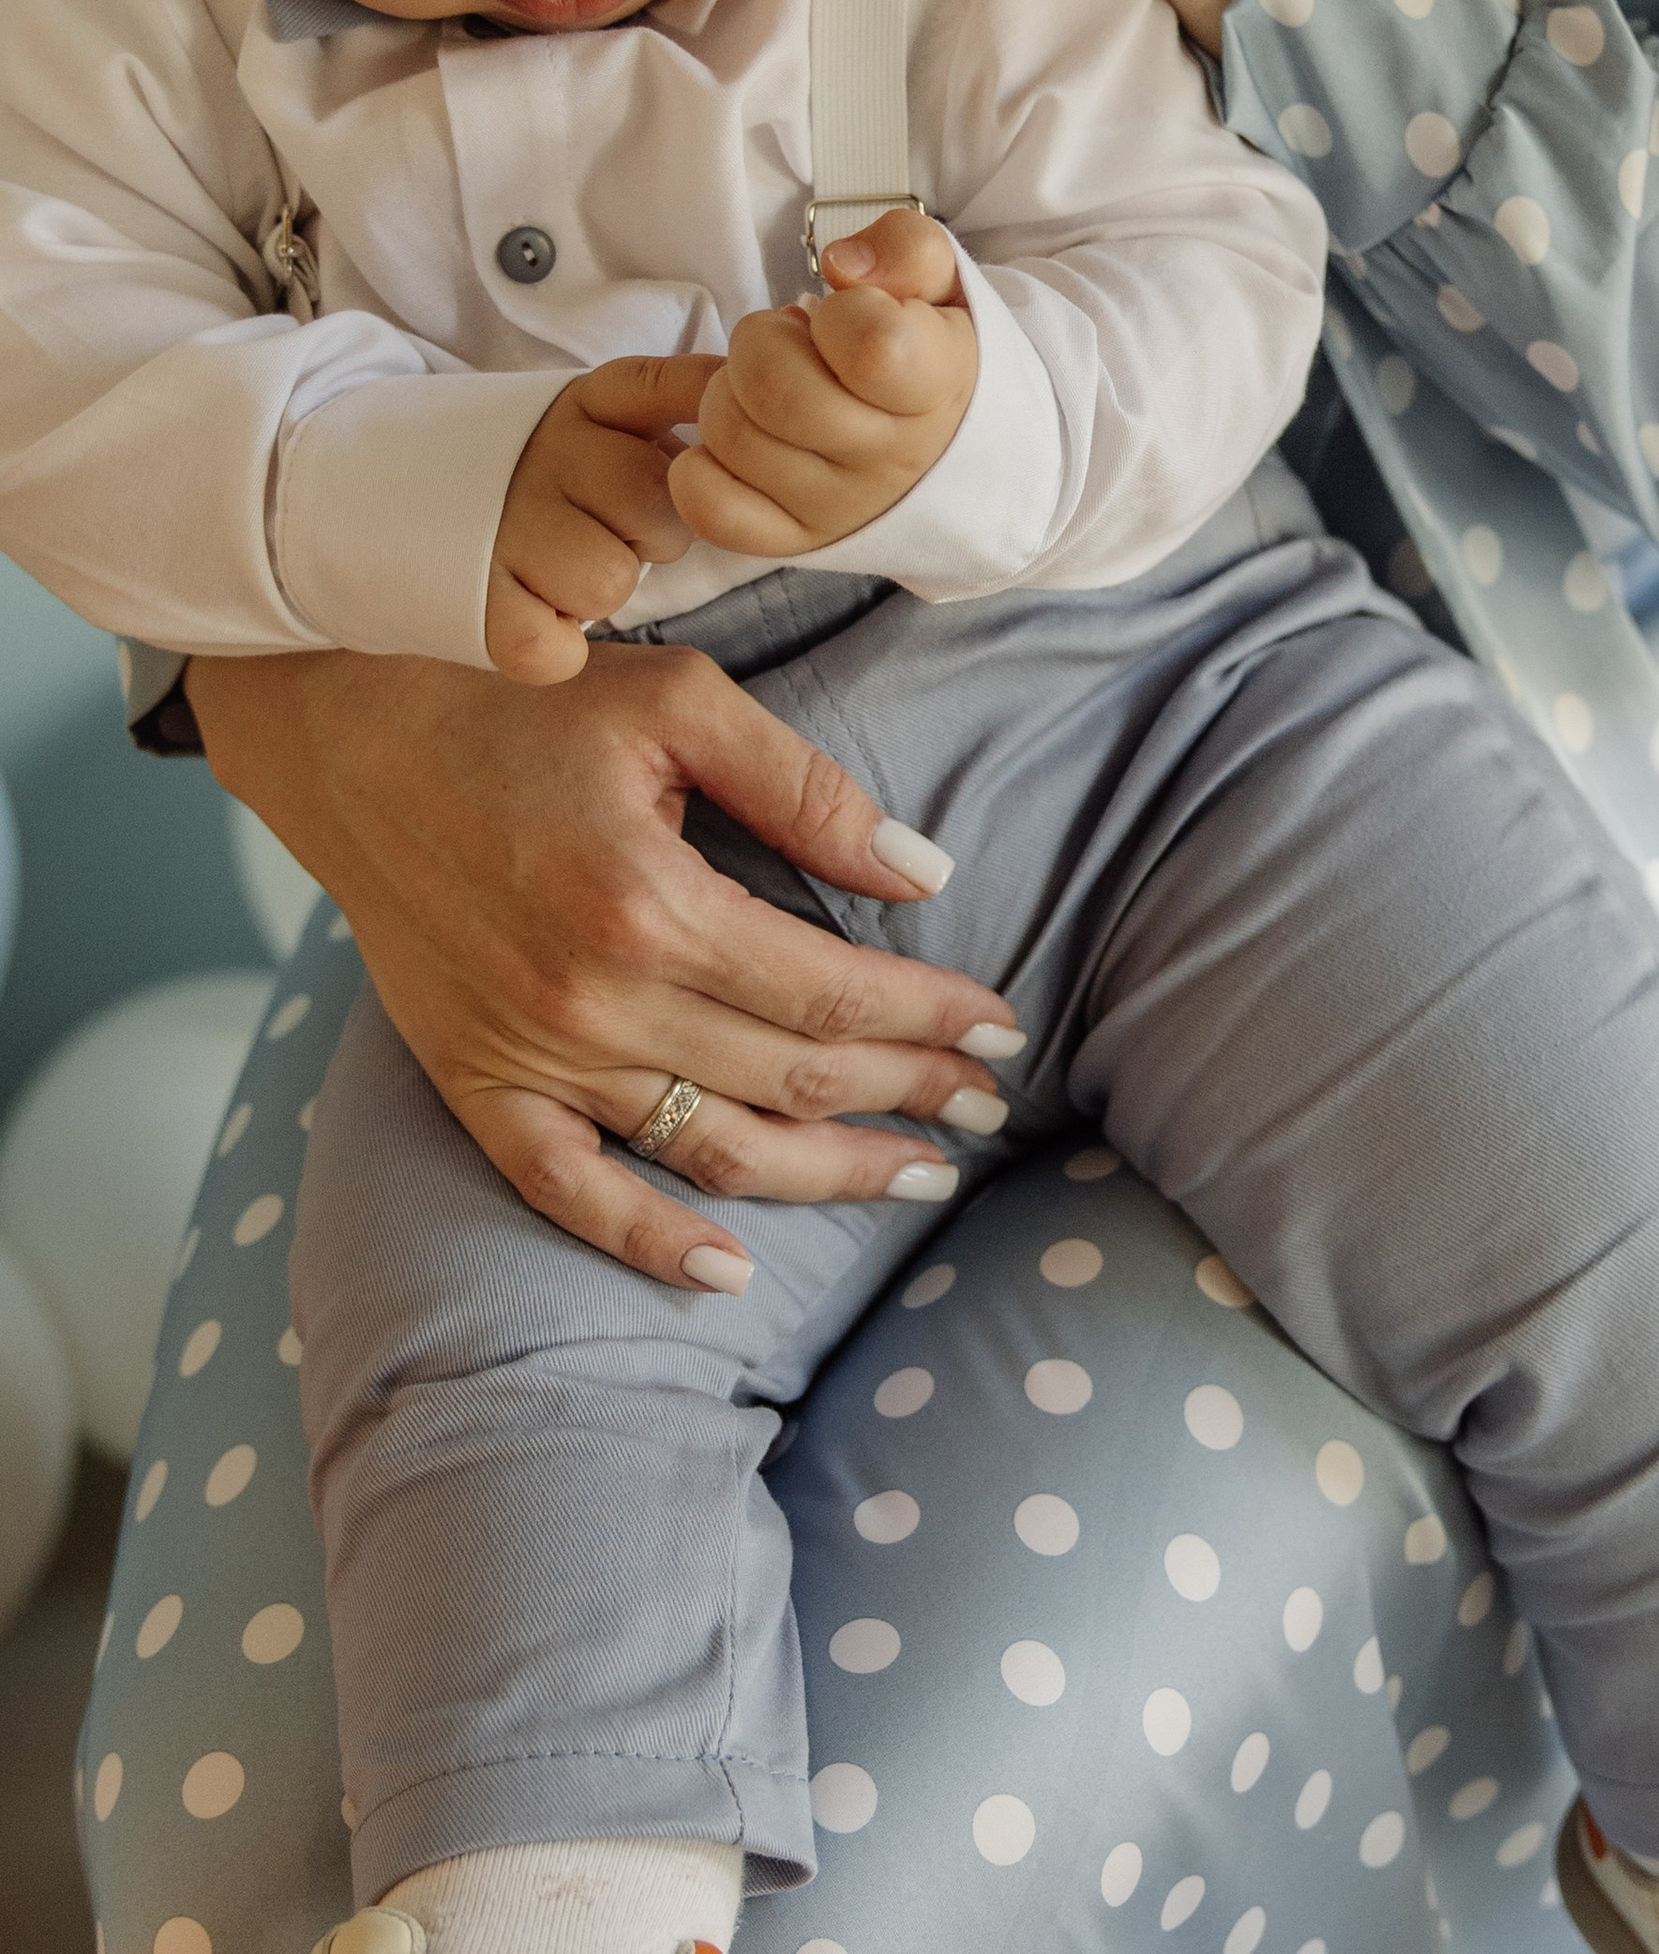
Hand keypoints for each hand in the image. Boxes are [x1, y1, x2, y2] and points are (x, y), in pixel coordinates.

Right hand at [188, 643, 1025, 1288]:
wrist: (348, 728)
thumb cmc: (521, 694)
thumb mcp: (680, 705)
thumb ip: (807, 791)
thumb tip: (924, 872)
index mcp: (651, 903)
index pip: (829, 991)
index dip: (929, 1017)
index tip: (1001, 1027)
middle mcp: (593, 999)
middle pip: (790, 1077)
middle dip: (908, 1094)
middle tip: (989, 1101)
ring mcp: (531, 1056)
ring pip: (709, 1149)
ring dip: (826, 1174)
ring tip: (918, 1175)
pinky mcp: (476, 1083)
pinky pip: (569, 1193)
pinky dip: (649, 1243)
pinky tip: (729, 1273)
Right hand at [488, 354, 721, 683]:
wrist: (385, 500)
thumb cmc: (538, 474)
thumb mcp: (601, 415)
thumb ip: (678, 400)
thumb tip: (751, 390)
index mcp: (588, 401)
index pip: (678, 391)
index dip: (700, 438)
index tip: (687, 462)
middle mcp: (545, 454)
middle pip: (660, 509)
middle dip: (651, 535)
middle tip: (605, 531)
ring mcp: (505, 527)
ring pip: (611, 582)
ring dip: (598, 594)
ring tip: (560, 570)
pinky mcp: (473, 603)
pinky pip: (553, 652)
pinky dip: (553, 650)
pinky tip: (531, 612)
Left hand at [669, 211, 976, 557]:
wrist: (965, 456)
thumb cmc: (936, 355)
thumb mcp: (946, 285)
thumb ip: (905, 249)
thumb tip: (843, 265)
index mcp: (936, 387)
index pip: (868, 345)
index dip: (842, 311)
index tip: (850, 314)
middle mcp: (890, 459)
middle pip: (774, 390)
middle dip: (759, 340)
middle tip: (788, 339)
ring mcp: (840, 508)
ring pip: (732, 438)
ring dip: (728, 393)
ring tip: (770, 388)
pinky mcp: (795, 539)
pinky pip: (714, 512)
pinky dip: (701, 470)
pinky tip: (737, 437)